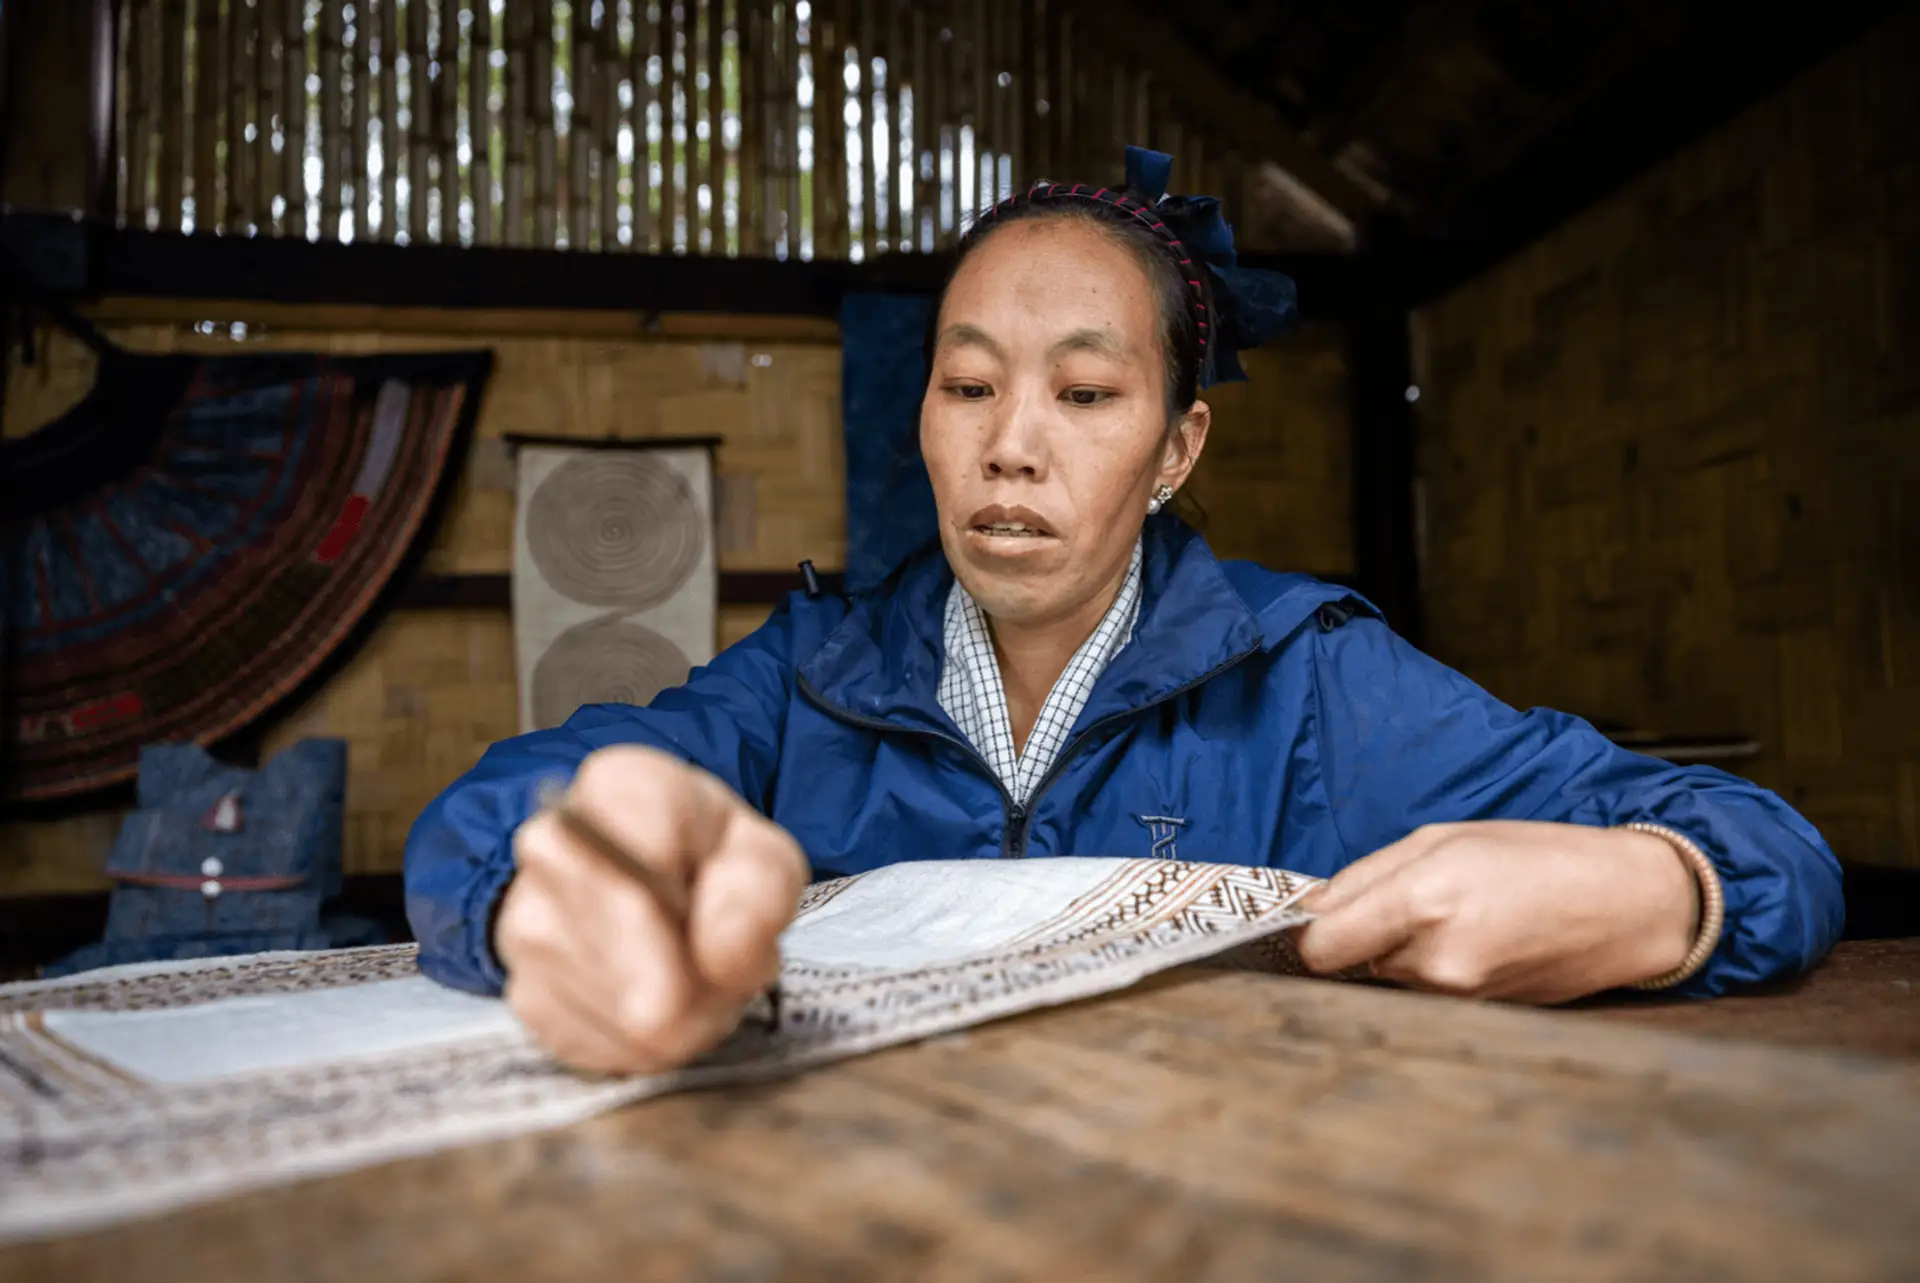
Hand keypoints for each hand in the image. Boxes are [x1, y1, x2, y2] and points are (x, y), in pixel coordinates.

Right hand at [495, 745, 809, 1073]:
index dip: (705, 926)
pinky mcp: (525, 991)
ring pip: (624, 1012)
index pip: (649, 869)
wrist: (649, 880)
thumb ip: (758, 895)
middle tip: (725, 972)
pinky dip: (644, 1044)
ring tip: (693, 980)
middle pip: (632, 949)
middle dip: (698, 983)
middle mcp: (552, 845)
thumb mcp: (762, 858)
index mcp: (620, 788)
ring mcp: (526, 921)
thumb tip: (719, 956)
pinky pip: (601, 1047)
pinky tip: (656, 1004)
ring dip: (680, 1019)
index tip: (734, 945)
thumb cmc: (708, 862)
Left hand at [1292, 821, 1699, 1003]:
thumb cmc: (1539, 857)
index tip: (1318, 918)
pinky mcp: (1477, 1018)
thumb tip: (1309, 911)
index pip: (1319, 948)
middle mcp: (1435, 962)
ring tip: (1456, 917)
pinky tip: (1474, 941)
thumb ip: (1363, 877)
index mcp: (1422, 902)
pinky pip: (1424, 995)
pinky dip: (1431, 970)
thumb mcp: (1441, 838)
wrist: (1626, 907)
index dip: (1308, 933)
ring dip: (1400, 952)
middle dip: (1364, 934)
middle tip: (1412, 900)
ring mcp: (1458, 999)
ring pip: (1388, 979)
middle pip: (1351, 963)